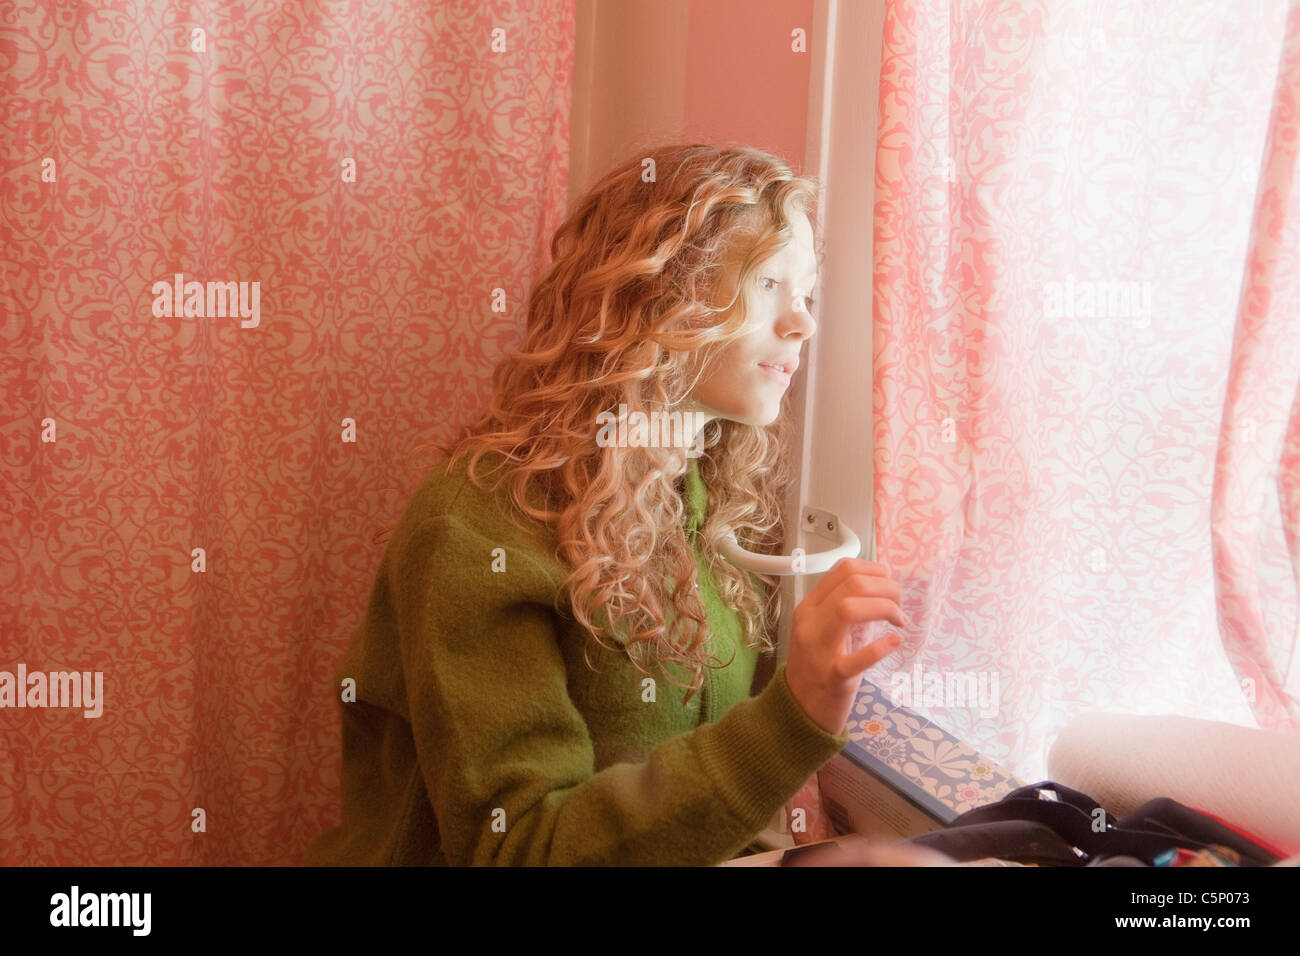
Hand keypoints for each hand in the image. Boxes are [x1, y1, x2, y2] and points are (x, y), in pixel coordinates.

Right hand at [785, 558, 905, 734]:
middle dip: (887, 588)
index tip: (889, 586)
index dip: (875, 570)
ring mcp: (818, 650)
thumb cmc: (818, 666)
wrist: (799, 709)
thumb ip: (843, 607)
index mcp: (808, 607)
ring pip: (849, 608)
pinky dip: (881, 647)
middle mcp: (809, 623)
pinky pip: (857, 658)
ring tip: (898, 620)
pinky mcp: (833, 677)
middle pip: (852, 584)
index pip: (843, 569)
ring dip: (884, 607)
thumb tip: (882, 587)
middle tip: (899, 606)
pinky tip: (895, 642)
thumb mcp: (823, 630)